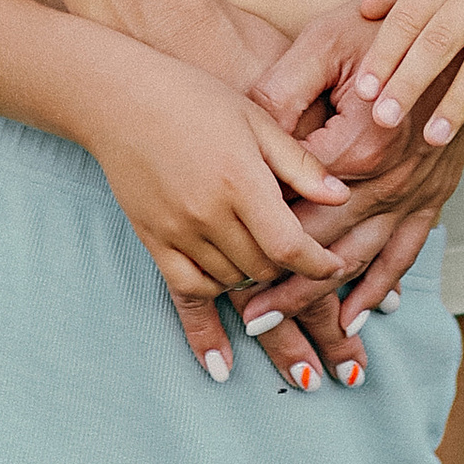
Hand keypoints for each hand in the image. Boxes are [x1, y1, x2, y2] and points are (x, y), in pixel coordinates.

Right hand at [76, 51, 350, 381]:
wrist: (118, 98)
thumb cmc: (194, 97)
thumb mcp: (255, 117)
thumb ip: (299, 163)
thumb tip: (344, 197)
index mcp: (240, 179)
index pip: (290, 243)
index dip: (320, 264)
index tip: (339, 267)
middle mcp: (208, 213)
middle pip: (265, 269)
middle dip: (296, 282)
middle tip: (325, 302)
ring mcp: (178, 232)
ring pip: (233, 283)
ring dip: (260, 290)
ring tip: (286, 309)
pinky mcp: (154, 242)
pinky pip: (186, 294)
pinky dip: (207, 327)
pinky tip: (222, 366)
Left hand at [233, 6, 463, 375]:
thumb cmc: (386, 24)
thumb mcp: (324, 42)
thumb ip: (283, 90)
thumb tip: (245, 132)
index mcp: (359, 143)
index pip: (299, 205)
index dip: (261, 238)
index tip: (226, 270)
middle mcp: (390, 178)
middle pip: (327, 245)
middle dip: (285, 288)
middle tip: (245, 323)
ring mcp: (416, 191)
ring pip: (364, 260)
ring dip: (325, 301)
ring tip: (287, 328)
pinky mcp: (435, 194)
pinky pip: (407, 252)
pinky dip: (381, 286)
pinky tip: (358, 316)